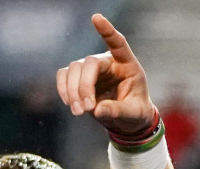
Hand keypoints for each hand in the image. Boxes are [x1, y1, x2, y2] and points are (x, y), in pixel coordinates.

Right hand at [56, 14, 154, 135]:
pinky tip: (71, 104)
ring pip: (73, 69)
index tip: (96, 18)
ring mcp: (91, 68)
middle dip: (85, 86)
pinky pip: (64, 76)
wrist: (127, 120)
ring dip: (72, 91)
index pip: (118, 43)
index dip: (107, 31)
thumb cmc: (135, 111)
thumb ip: (119, 110)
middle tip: (87, 109)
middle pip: (89, 63)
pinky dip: (64, 90)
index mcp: (127, 65)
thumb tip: (97, 110)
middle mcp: (108, 62)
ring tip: (79, 112)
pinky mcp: (78, 77)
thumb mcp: (134, 114)